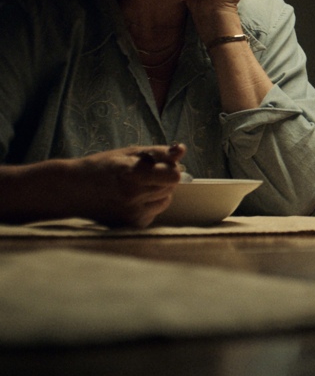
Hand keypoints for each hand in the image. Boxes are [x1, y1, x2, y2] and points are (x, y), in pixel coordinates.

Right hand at [62, 144, 187, 227]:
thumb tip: (181, 150)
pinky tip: (130, 200)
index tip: (161, 164)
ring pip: (165, 200)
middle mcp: (132, 197)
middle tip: (141, 175)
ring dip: (157, 192)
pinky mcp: (131, 226)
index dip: (170, 167)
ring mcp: (132, 214)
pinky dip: (148, 206)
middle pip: (171, 186)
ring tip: (135, 187)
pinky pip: (154, 213)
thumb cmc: (101, 167)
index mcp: (132, 174)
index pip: (173, 175)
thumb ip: (158, 152)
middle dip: (162, 178)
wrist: (72, 191)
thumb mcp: (128, 153)